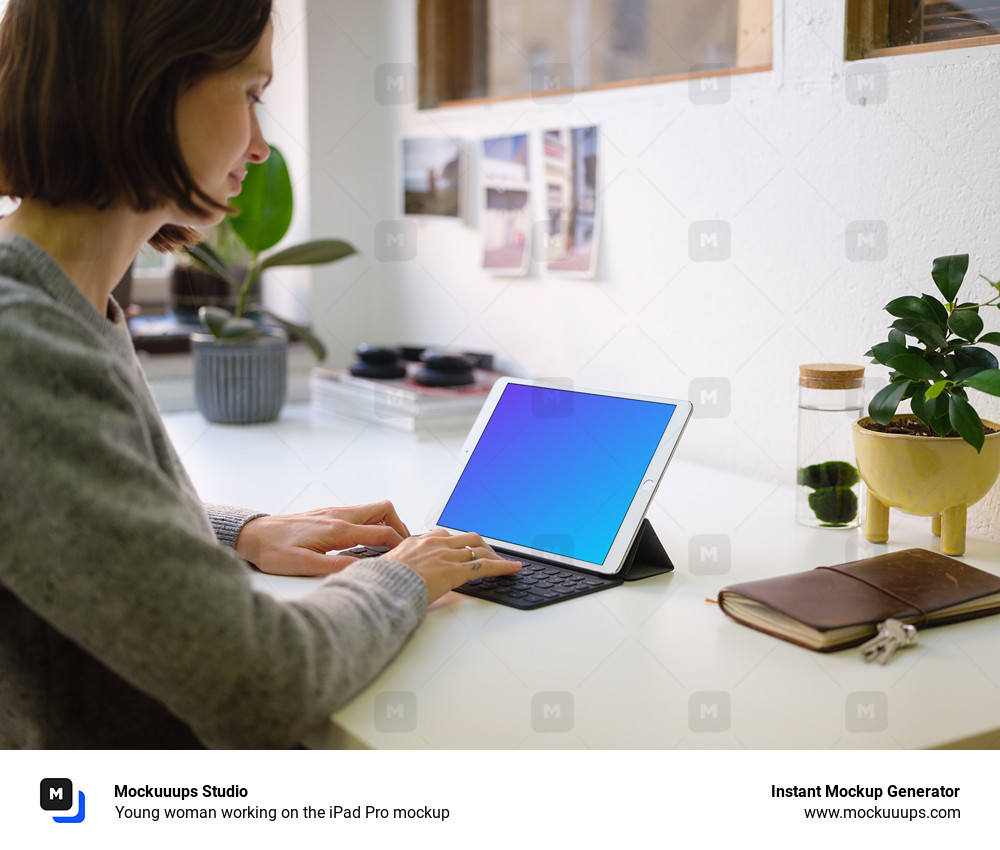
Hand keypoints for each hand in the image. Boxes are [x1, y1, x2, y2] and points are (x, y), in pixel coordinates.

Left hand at [235, 501, 409, 576]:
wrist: (252, 535)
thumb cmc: (272, 550)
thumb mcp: (303, 565)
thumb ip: (336, 567)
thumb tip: (365, 569)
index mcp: (337, 529)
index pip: (383, 531)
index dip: (401, 543)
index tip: (409, 556)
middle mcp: (339, 516)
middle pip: (384, 509)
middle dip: (399, 526)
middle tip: (402, 547)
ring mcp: (333, 512)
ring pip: (372, 510)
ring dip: (385, 525)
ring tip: (386, 548)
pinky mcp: (327, 514)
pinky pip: (359, 515)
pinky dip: (370, 525)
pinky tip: (363, 544)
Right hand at [387, 529, 520, 602]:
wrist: (381, 587)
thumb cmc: (379, 582)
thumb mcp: (381, 569)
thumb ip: (387, 568)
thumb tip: (374, 573)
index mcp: (416, 542)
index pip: (441, 535)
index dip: (455, 542)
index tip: (459, 547)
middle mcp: (434, 544)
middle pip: (465, 538)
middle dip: (479, 545)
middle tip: (487, 554)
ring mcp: (446, 556)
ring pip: (478, 549)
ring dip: (493, 555)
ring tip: (503, 562)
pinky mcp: (455, 570)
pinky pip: (486, 566)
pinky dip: (503, 566)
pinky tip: (514, 569)